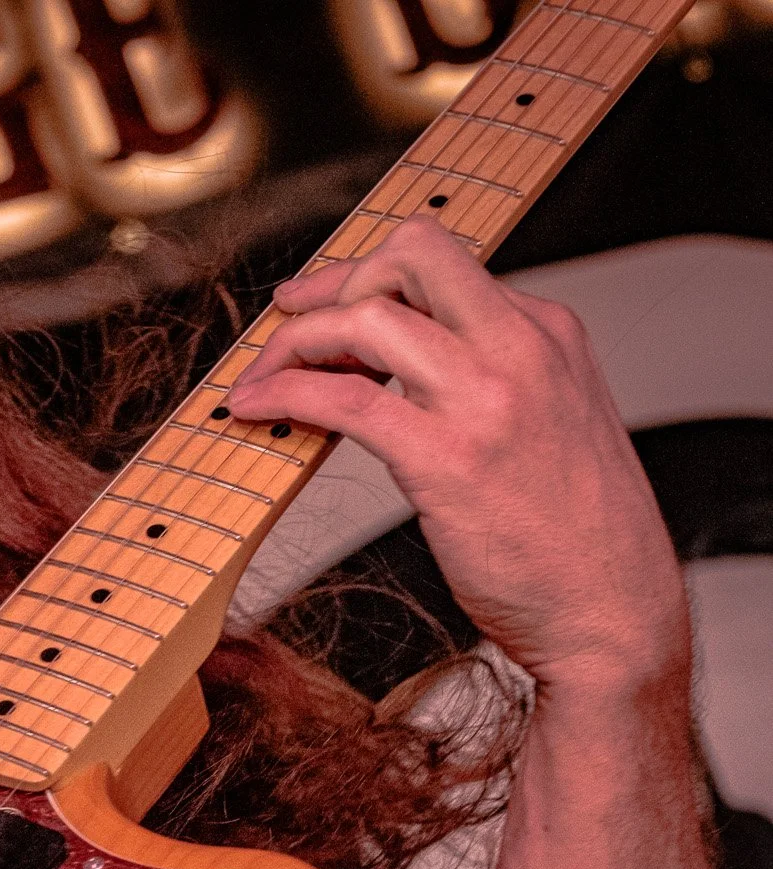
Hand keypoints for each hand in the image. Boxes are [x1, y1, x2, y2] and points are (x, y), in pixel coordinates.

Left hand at [229, 219, 687, 693]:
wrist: (612, 614)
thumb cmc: (579, 543)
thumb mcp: (557, 427)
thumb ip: (500, 384)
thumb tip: (421, 373)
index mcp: (548, 335)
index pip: (445, 267)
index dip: (374, 281)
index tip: (332, 310)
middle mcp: (520, 348)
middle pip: (411, 252)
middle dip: (336, 278)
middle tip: (290, 323)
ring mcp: (484, 398)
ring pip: (368, 315)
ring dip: (297, 341)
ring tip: (261, 378)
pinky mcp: (445, 458)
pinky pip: (344, 397)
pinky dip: (286, 392)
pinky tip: (256, 409)